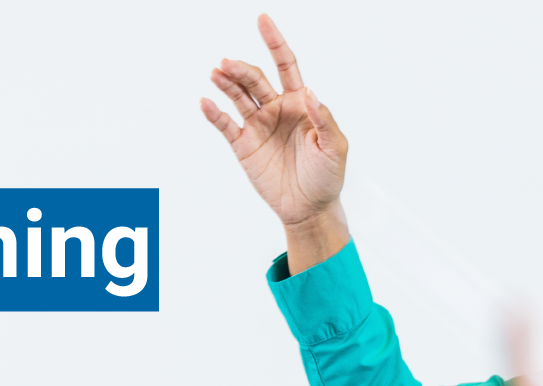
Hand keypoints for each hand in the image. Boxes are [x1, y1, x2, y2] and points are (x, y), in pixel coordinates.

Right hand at [201, 15, 349, 269]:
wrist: (309, 208)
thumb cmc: (327, 176)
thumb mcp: (335, 147)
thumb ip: (324, 119)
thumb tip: (310, 92)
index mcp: (300, 103)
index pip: (285, 65)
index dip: (274, 42)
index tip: (262, 19)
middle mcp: (277, 109)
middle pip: (255, 79)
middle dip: (242, 69)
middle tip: (228, 64)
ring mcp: (259, 125)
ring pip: (238, 96)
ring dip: (227, 83)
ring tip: (216, 73)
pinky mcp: (244, 145)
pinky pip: (226, 124)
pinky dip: (215, 113)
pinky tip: (206, 101)